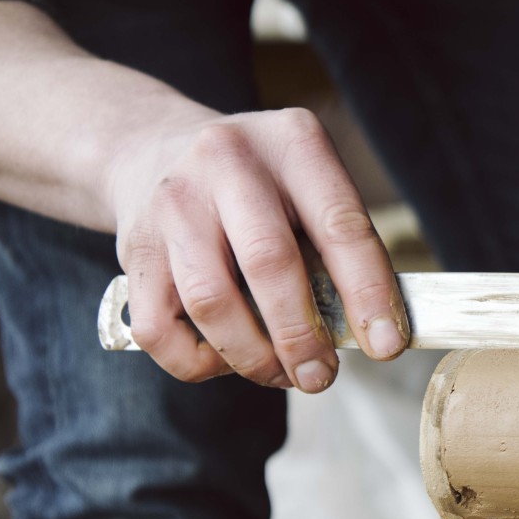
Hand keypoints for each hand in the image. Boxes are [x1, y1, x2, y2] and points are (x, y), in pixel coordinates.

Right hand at [107, 108, 408, 392]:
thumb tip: (371, 330)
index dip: (368, 291)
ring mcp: (172, 202)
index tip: (386, 345)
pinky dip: (197, 361)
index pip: (339, 224)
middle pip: (269, 264)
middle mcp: (227, 162)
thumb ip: (335, 245)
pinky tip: (224, 359)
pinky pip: (159, 327)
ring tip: (281, 374)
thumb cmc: (255, 185)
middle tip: (322, 375)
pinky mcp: (132, 247)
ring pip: (211, 302)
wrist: (150, 149)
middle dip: (301, 336)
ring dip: (253, 357)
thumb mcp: (304, 183)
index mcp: (292, 143)